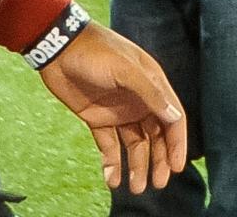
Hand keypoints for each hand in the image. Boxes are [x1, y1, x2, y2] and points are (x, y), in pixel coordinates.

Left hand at [38, 21, 186, 193]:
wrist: (60, 49)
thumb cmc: (98, 52)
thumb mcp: (126, 70)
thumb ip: (151, 93)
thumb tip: (174, 117)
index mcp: (152, 84)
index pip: (172, 118)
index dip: (176, 142)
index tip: (176, 167)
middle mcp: (139, 100)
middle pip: (156, 135)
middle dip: (159, 159)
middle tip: (157, 183)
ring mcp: (119, 111)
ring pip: (135, 144)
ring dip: (138, 165)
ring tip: (137, 188)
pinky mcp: (97, 119)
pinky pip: (109, 146)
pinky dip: (112, 163)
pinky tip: (112, 180)